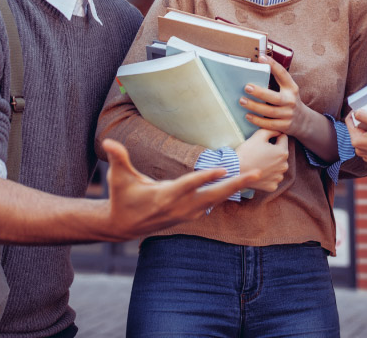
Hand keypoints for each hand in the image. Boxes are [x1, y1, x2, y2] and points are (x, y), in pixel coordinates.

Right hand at [100, 139, 260, 239]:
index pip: (188, 185)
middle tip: (257, 173)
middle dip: (235, 184)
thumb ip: (118, 158)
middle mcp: (180, 207)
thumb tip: (109, 141)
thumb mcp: (118, 178)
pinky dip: (227, 194)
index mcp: (164, 196)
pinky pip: (213, 203)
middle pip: (212, 195)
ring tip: (256, 176)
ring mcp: (187, 213)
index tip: (223, 168)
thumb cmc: (122, 198)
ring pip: (216, 200)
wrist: (124, 226)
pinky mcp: (190, 215)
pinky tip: (241, 185)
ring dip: (236, 188)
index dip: (205, 177)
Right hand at [235, 129, 288, 192]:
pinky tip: (259, 172)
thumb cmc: (247, 152)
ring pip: (278, 166)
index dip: (274, 137)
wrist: (235, 170)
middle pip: (281, 154)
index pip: (283, 138)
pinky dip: (268, 175)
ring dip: (272, 164)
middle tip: (260, 152)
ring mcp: (279, 177)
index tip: (265, 141)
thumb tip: (278, 131)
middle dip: (274, 151)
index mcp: (283, 152)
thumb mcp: (259, 135)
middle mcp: (284, 166)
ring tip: (259, 162)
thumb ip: (272, 130)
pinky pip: (273, 178)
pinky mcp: (272, 186)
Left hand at [238, 56, 311, 138]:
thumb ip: (277, 80)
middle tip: (246, 87)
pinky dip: (257, 120)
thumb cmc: (290, 101)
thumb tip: (259, 65)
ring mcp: (288, 115)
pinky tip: (247, 116)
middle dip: (260, 92)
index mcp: (292, 88)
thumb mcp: (288, 89)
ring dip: (254, 106)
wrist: (303, 122)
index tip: (261, 57)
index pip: (283, 74)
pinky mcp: (284, 126)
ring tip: (242, 101)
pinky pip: (268, 124)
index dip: (273, 65)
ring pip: (269, 112)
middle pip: (275, 98)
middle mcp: (291, 101)